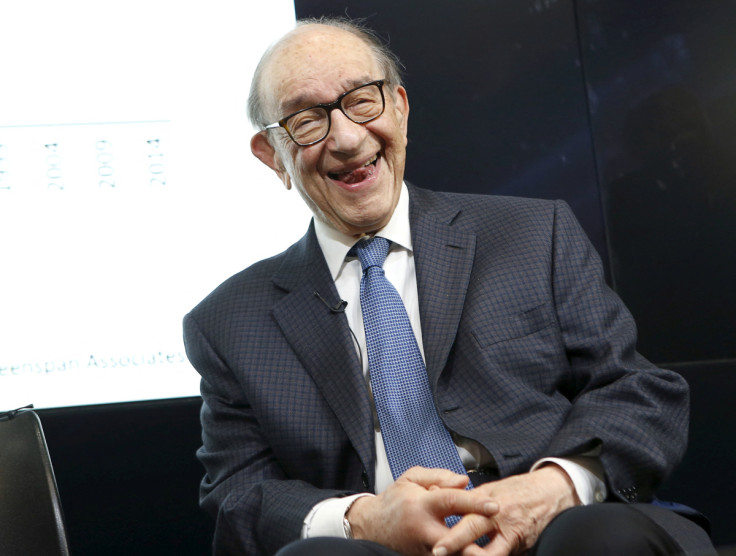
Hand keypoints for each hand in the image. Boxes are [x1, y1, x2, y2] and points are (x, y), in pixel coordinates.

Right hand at [347, 466, 499, 555]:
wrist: (371, 526)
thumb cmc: (395, 501)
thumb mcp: (412, 478)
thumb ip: (440, 477)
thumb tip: (465, 481)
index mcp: (421, 504)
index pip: (452, 501)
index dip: (475, 503)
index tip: (495, 506)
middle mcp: (423, 530)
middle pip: (455, 540)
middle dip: (476, 544)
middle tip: (497, 541)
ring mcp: (424, 549)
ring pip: (453, 554)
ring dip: (471, 551)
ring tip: (489, 547)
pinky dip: (461, 553)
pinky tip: (474, 548)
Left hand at [432, 465, 578, 555]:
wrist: (551, 492)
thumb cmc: (517, 491)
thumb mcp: (491, 489)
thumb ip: (465, 497)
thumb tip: (434, 490)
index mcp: (485, 498)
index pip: (463, 510)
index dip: (449, 526)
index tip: (435, 542)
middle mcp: (496, 513)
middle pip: (473, 528)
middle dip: (455, 543)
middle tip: (438, 552)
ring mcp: (510, 529)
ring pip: (490, 551)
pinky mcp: (521, 542)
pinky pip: (504, 555)